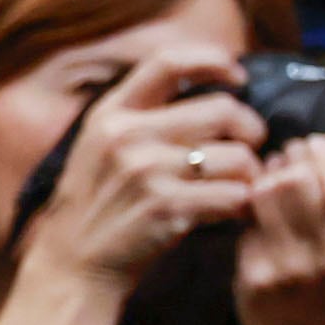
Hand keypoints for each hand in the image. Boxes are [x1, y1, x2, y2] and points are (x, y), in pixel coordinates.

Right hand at [12, 49, 262, 290]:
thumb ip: (144, 114)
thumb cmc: (99, 202)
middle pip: (224, 110)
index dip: (213, 60)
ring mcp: (147, 172)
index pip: (168, 61)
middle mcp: (128, 135)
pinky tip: (234, 213)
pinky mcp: (168, 208)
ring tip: (240, 187)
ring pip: (239, 156)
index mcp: (112, 113)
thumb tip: (210, 86)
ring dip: (252, 174)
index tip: (239, 76)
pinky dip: (245, 205)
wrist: (73, 264)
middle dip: (251, 131)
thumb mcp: (102, 145)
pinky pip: (236, 196)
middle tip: (248, 151)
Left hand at [233, 135, 324, 324]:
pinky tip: (265, 215)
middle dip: (290, 159)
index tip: (317, 144)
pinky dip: (254, 214)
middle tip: (291, 155)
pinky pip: (248, 227)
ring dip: (267, 179)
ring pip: (263, 197)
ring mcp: (289, 270)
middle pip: (294, 181)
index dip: (324, 154)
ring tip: (275, 176)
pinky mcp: (256, 281)